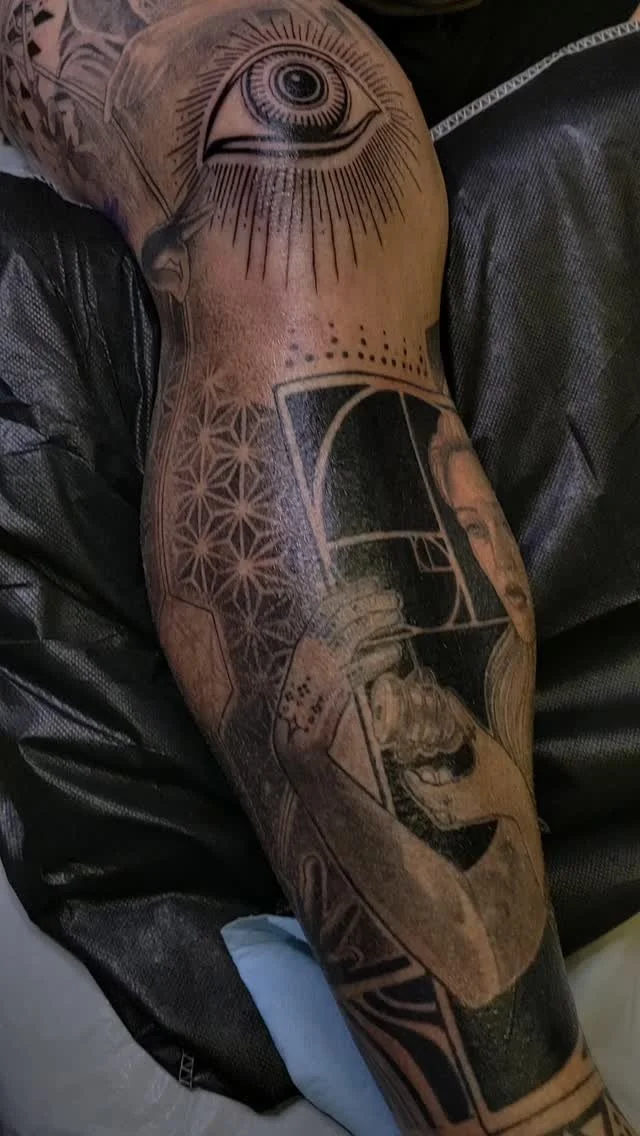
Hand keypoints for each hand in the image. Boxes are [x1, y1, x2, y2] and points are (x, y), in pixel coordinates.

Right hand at [274, 579, 402, 763]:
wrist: (293, 734)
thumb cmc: (305, 698)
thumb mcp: (308, 663)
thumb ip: (326, 642)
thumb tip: (353, 621)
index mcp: (304, 639)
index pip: (330, 605)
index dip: (354, 591)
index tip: (375, 582)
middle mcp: (311, 648)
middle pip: (346, 614)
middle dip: (372, 602)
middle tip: (395, 599)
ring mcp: (322, 666)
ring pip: (355, 634)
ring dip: (379, 621)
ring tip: (398, 618)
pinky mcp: (335, 687)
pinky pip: (363, 665)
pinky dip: (380, 656)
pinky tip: (395, 652)